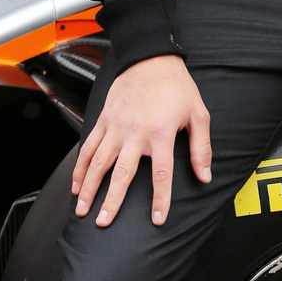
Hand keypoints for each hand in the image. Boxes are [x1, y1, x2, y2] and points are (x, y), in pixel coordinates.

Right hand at [71, 55, 211, 226]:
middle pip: (122, 173)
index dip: (160, 198)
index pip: (161, 173)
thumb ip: (201, 148)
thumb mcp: (198, 114)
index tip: (157, 219)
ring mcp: (116, 126)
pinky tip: (76, 184)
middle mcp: (136, 132)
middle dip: (112, 200)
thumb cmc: (177, 86)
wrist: (150, 58)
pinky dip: (81, 167)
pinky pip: (89, 146)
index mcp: (161, 133)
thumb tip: (205, 176)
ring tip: (82, 210)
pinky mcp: (103, 120)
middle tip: (104, 222)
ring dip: (89, 188)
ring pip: (99, 162)